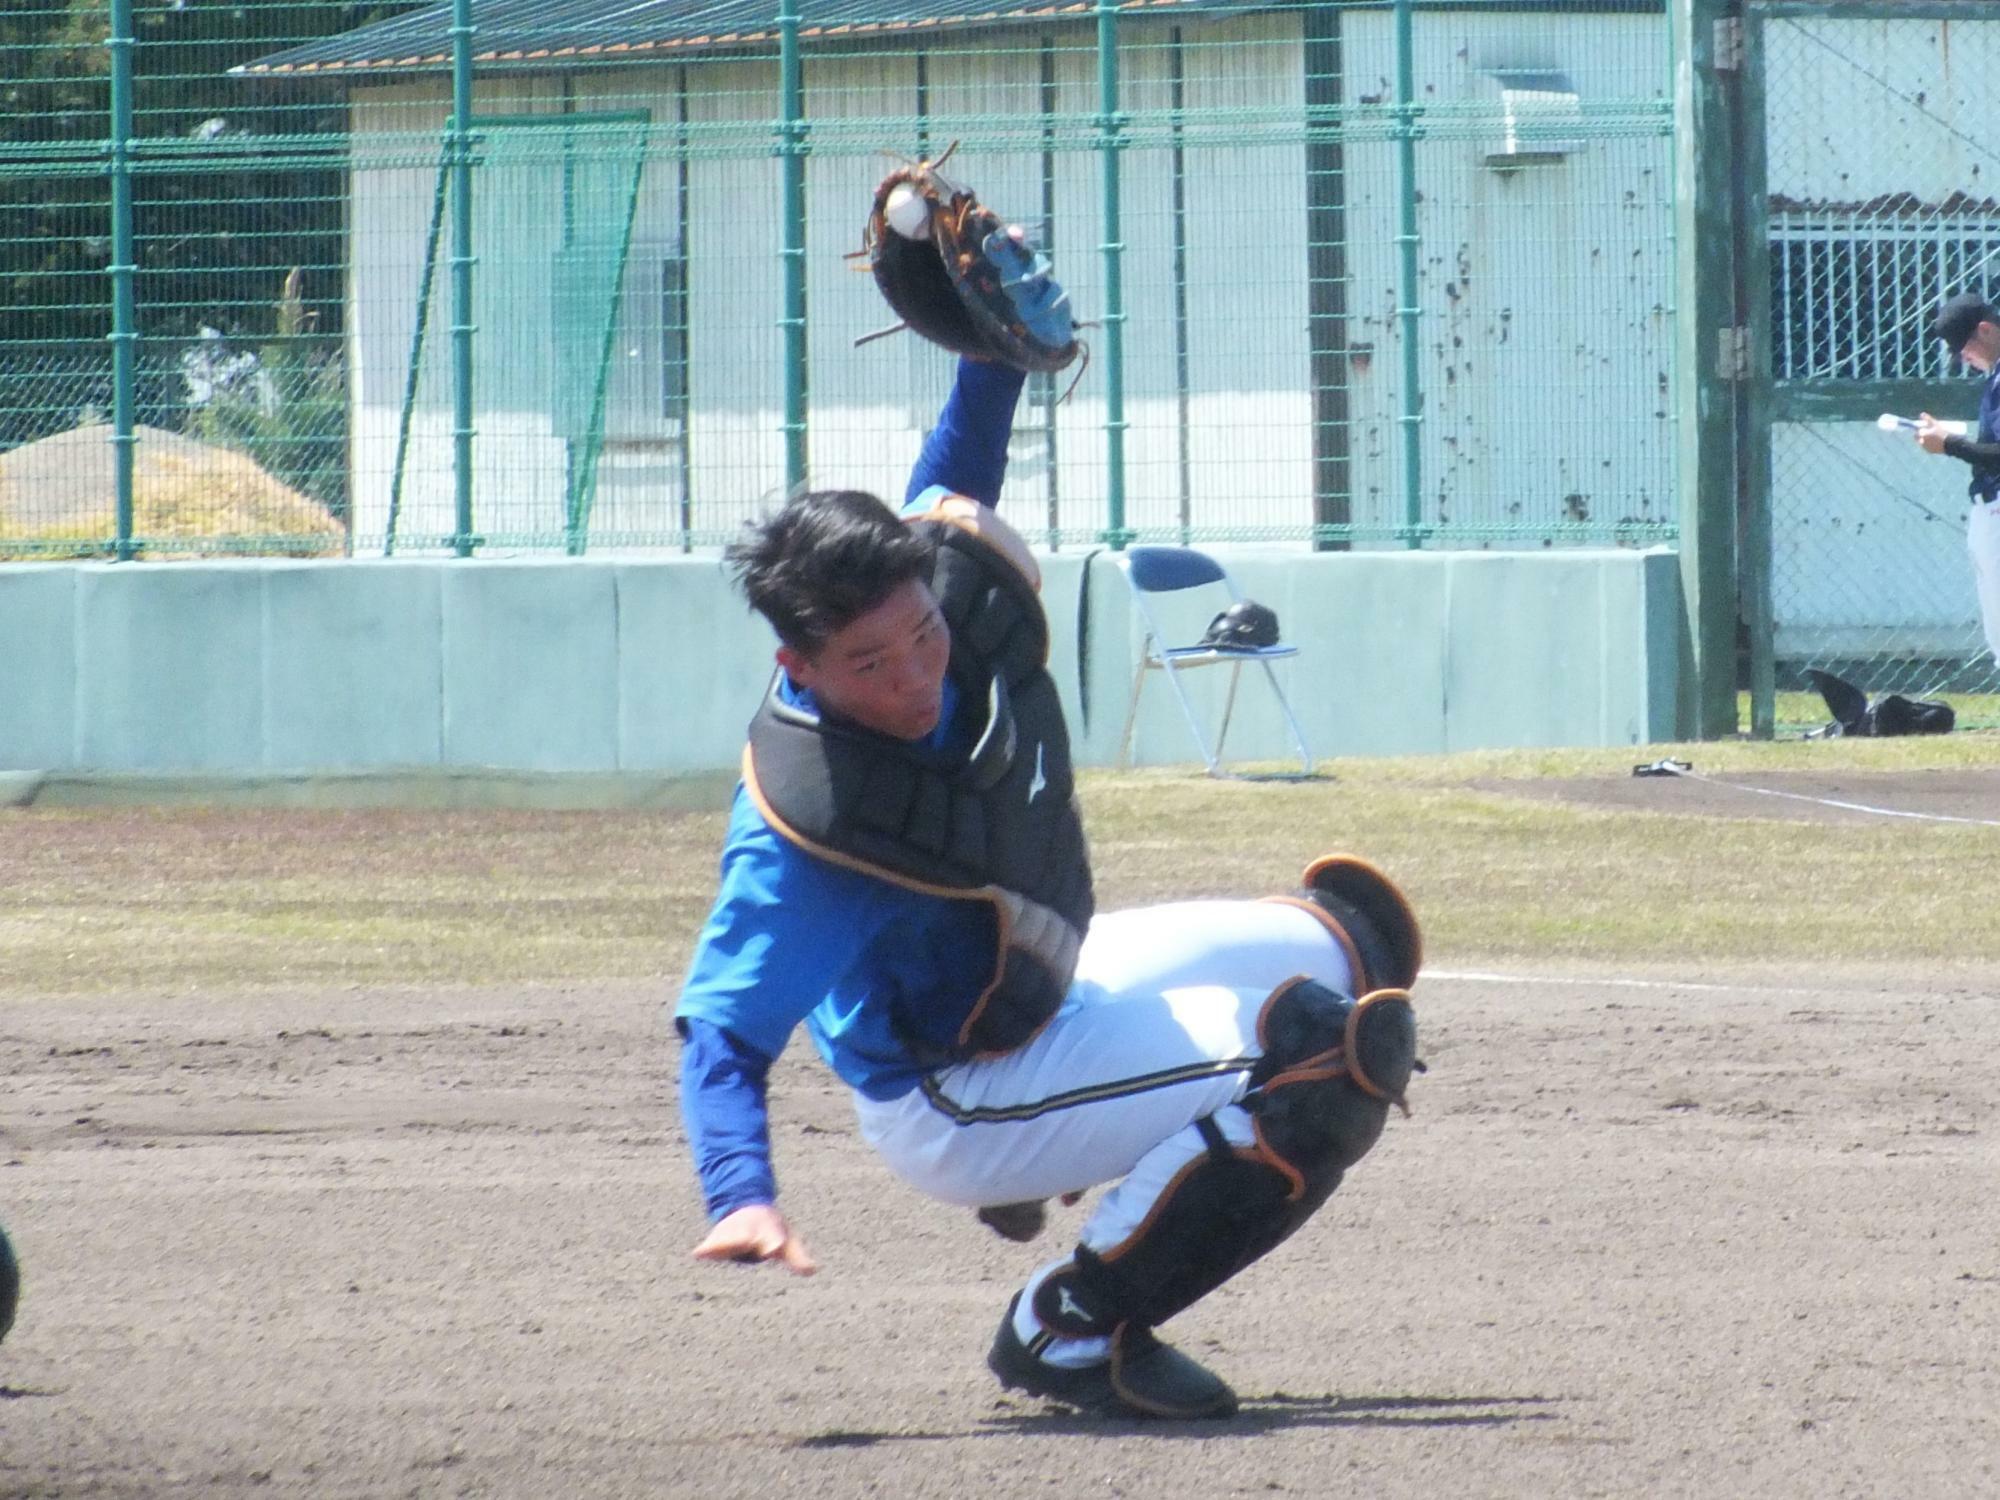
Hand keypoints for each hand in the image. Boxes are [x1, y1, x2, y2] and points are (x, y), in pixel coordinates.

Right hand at [692, 1203, 817, 1275]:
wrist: (749, 1205)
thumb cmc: (771, 1229)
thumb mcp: (787, 1241)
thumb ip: (797, 1257)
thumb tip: (813, 1270)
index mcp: (768, 1231)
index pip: (772, 1238)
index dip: (773, 1243)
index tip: (773, 1249)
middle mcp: (749, 1230)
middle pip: (744, 1236)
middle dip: (743, 1240)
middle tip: (740, 1245)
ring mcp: (732, 1232)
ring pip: (725, 1238)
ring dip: (720, 1245)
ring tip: (709, 1252)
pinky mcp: (717, 1238)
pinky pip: (710, 1244)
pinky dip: (705, 1249)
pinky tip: (696, 1253)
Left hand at [1915, 412, 1950, 453]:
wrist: (1950, 443)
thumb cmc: (1942, 433)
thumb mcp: (1935, 424)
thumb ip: (1928, 419)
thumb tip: (1921, 414)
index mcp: (1922, 435)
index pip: (1916, 434)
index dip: (1919, 432)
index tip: (1924, 430)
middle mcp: (1922, 442)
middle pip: (1919, 439)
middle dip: (1922, 436)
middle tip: (1929, 434)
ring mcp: (1926, 448)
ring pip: (1923, 444)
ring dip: (1926, 441)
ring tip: (1933, 438)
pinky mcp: (1930, 451)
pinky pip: (1928, 448)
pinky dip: (1930, 446)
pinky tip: (1935, 443)